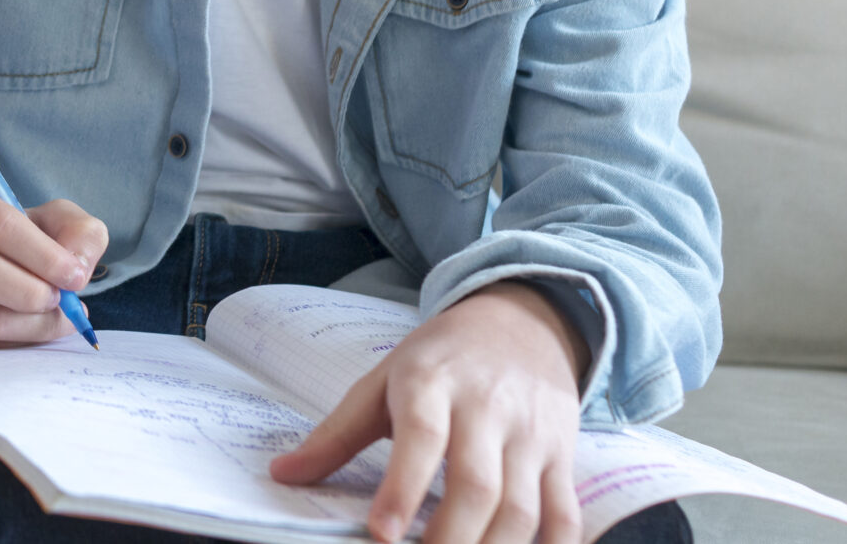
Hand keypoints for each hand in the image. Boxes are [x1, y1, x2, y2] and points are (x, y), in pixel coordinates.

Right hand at [0, 182, 106, 353]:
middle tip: (61, 303)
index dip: (42, 253)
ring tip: (53, 321)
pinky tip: (26, 335)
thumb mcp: (51, 224)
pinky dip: (11, 348)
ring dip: (28, 327)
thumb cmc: (15, 245)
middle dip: (30, 292)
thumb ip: (79, 231)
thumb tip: (77, 266)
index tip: (75, 277)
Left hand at [271, 282, 589, 543]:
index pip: (421, 436)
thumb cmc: (440, 360)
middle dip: (448, 538)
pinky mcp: (562, 456)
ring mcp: (531, 434)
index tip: (380, 532)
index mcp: (431, 382)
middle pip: (476, 485)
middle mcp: (487, 407)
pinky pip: (564, 514)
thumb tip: (282, 475)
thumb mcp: (382, 381)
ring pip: (521, 508)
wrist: (520, 324)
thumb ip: (336, 433)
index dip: (402, 488)